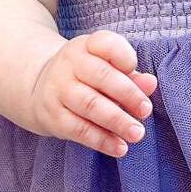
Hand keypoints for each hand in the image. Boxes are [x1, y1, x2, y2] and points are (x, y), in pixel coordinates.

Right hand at [29, 30, 156, 158]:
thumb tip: (151, 83)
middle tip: (145, 111)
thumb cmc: (86, 77)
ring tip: (137, 134)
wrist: (39, 89)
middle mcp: (69, 64)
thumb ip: (131, 76)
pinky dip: (102, 140)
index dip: (123, 56)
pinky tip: (119, 147)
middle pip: (102, 77)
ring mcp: (58, 90)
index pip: (105, 44)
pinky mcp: (53, 116)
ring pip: (90, 105)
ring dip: (117, 121)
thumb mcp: (106, 68)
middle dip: (128, 95)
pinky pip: (79, 129)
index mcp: (86, 46)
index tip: (134, 70)